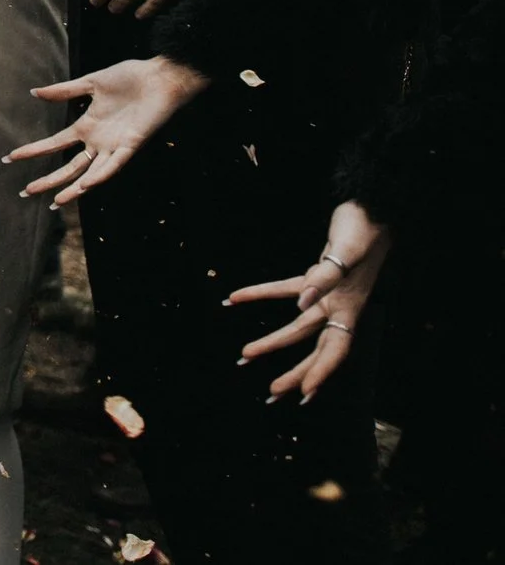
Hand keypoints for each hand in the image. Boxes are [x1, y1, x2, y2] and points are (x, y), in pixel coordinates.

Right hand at [7, 56, 210, 204]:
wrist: (159, 78)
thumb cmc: (129, 77)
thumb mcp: (91, 82)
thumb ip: (64, 90)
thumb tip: (34, 92)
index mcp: (87, 126)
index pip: (55, 144)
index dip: (34, 151)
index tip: (11, 157)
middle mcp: (98, 141)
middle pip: (69, 167)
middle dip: (48, 180)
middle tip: (26, 192)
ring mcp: (114, 145)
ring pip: (89, 174)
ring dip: (72, 188)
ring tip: (55, 201)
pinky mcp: (131, 145)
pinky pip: (114, 165)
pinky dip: (100, 175)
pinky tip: (85, 185)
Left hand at [227, 202, 390, 402]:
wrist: (370, 208)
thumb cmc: (362, 229)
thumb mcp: (345, 252)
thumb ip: (324, 278)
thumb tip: (302, 303)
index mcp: (349, 307)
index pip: (336, 349)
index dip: (321, 372)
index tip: (304, 395)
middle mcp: (339, 306)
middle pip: (316, 348)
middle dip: (296, 372)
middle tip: (272, 393)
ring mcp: (328, 293)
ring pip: (297, 326)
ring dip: (272, 341)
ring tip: (245, 355)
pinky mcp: (316, 273)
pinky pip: (285, 288)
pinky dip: (259, 293)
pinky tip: (234, 297)